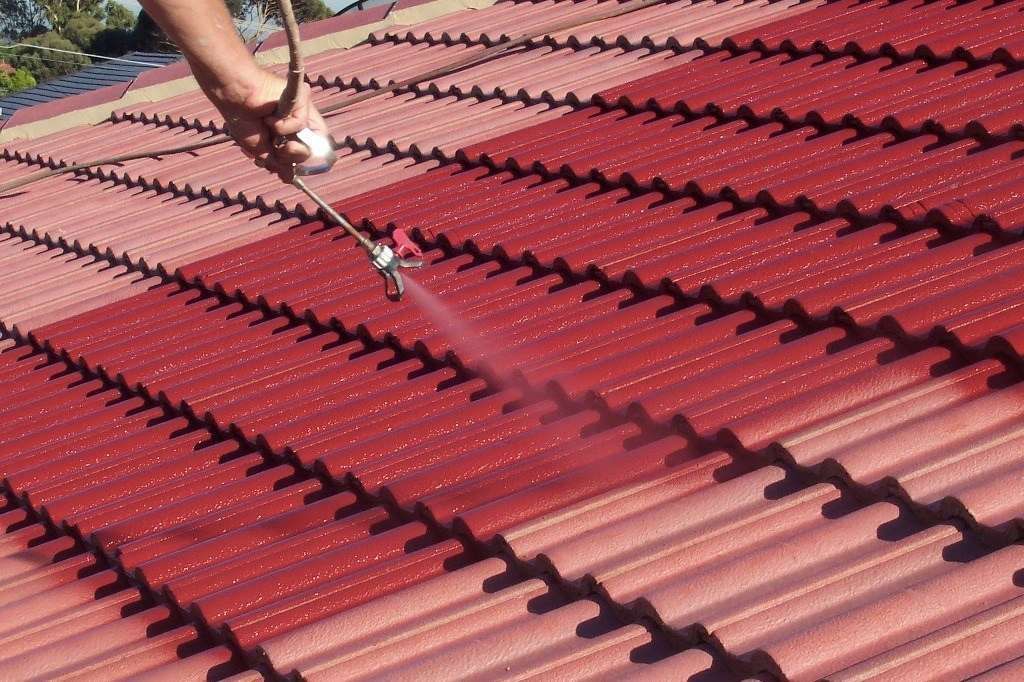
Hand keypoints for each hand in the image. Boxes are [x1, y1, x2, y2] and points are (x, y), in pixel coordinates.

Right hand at [211, 69, 329, 180]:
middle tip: (276, 148)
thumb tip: (288, 178)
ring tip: (270, 131)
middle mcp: (298, 123)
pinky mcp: (301, 98)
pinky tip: (270, 118)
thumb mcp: (261, 150)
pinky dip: (283, 126)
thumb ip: (278, 163)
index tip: (287, 169)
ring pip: (309, 140)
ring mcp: (301, 111)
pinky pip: (301, 123)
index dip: (297, 164)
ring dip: (287, 143)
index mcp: (290, 135)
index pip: (305, 155)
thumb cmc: (242, 120)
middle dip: (291, 156)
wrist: (233, 98)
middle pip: (310, 151)